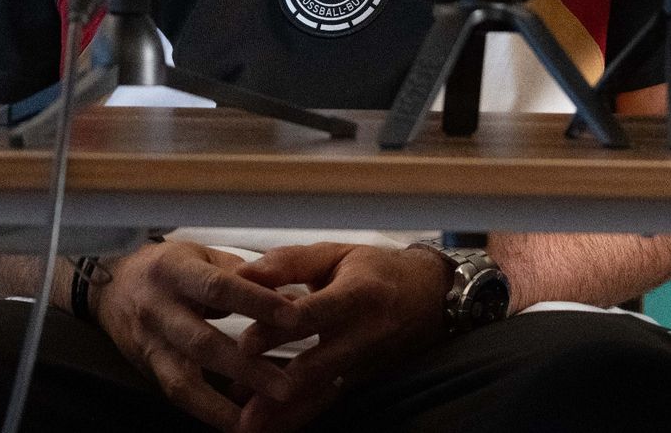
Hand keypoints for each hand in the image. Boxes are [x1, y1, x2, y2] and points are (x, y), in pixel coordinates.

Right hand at [90, 240, 300, 431]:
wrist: (111, 285)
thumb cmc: (170, 266)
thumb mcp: (204, 255)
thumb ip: (246, 275)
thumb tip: (296, 298)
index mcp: (176, 272)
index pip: (219, 287)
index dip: (256, 302)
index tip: (294, 316)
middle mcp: (158, 310)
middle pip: (202, 342)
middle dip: (246, 366)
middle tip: (285, 385)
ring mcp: (150, 343)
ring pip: (184, 379)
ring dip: (222, 404)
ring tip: (258, 419)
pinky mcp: (147, 368)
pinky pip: (176, 395)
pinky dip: (206, 411)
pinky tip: (235, 424)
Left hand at [227, 243, 451, 432]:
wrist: (431, 296)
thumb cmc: (377, 269)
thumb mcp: (338, 254)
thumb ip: (289, 263)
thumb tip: (242, 274)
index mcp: (360, 293)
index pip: (316, 312)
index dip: (281, 328)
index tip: (246, 343)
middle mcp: (366, 333)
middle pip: (318, 361)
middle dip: (278, 381)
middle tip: (238, 395)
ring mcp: (366, 362)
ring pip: (321, 390)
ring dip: (284, 410)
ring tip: (247, 424)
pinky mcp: (363, 379)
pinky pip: (327, 399)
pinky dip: (297, 413)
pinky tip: (269, 424)